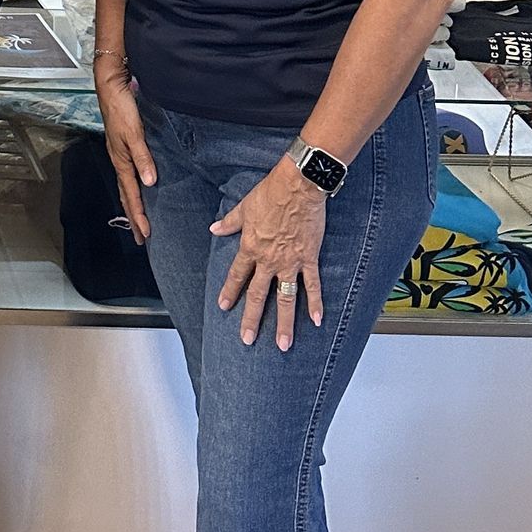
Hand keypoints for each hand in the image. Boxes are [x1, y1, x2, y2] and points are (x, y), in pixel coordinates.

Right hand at [94, 62, 155, 243]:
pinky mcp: (123, 145)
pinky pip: (128, 174)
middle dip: (133, 217)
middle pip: (126, 195)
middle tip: (140, 237)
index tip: (145, 234)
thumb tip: (149, 182)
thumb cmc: (120, 107)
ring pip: (127, 186)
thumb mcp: (134, 132)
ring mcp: (120, 153)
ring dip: (133, 204)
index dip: (138, 215)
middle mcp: (119, 159)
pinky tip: (140, 187)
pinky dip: (133, 188)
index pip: (131, 194)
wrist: (110, 86)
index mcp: (121, 160)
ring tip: (139, 219)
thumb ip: (142, 157)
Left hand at [211, 156, 327, 350]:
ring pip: (286, 298)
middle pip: (258, 294)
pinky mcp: (309, 258)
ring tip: (283, 344)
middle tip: (247, 339)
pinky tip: (316, 321)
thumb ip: (229, 223)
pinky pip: (312, 285)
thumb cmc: (270, 193)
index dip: (230, 291)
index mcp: (251, 247)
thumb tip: (214, 229)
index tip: (224, 307)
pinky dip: (315, 303)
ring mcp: (290, 262)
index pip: (237, 275)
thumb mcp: (244, 207)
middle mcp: (269, 259)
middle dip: (252, 319)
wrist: (297, 187)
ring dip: (285, 323)